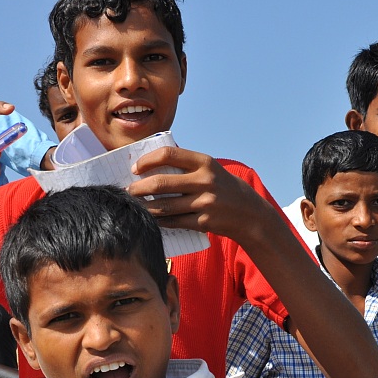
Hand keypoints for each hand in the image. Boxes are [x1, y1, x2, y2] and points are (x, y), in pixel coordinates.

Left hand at [129, 146, 276, 243]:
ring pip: (164, 205)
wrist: (249, 213)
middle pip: (161, 183)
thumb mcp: (210, 169)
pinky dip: (159, 220)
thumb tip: (151, 163)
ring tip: (135, 205)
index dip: (147, 161)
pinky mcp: (204, 222)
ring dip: (145, 207)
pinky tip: (150, 218)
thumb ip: (186, 164)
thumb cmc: (223, 187)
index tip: (135, 168)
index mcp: (205, 162)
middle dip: (139, 188)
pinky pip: (174, 221)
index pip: (168, 155)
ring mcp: (205, 202)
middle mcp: (205, 181)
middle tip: (128, 191)